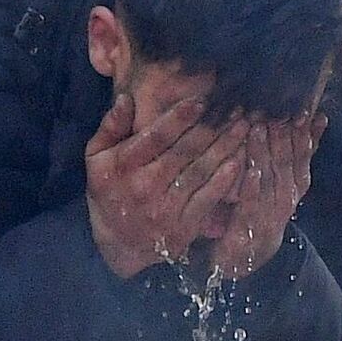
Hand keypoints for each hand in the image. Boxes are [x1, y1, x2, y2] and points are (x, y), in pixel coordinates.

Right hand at [84, 93, 251, 278]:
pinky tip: (240, 161)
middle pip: (185, 151)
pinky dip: (224, 181)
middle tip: (236, 107)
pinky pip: (207, 199)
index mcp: (124, 164)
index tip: (202, 100)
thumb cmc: (109, 190)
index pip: (157, 136)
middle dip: (213, 126)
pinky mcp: (183, 225)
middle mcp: (145, 185)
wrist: (117, 242)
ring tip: (245, 126)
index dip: (180, 117)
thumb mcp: (96, 157)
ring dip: (226, 147)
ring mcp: (166, 207)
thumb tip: (126, 98)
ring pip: (200, 171)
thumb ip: (111, 127)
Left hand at [202, 112, 326, 280]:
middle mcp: (287, 196)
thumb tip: (319, 118)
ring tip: (260, 128)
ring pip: (270, 178)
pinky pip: (252, 202)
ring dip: (265, 152)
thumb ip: (300, 151)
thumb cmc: (263, 206)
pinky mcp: (249, 225)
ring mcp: (270, 212)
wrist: (249, 254)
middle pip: (288, 162)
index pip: (304, 153)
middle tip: (278, 112)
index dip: (305, 132)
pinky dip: (252, 185)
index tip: (303, 110)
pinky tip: (250, 168)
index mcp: (297, 183)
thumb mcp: (285, 178)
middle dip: (284, 136)